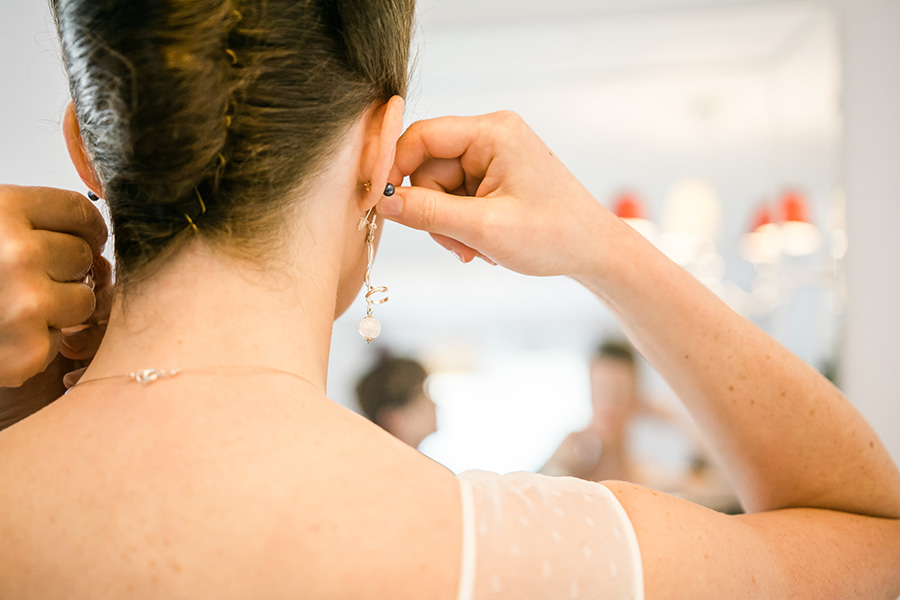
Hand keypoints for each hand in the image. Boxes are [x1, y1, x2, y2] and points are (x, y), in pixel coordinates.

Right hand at [0, 185, 107, 387]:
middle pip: (84, 257)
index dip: (84, 227)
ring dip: (58, 306)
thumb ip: (26, 222)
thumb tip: (89, 235)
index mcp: (4, 211)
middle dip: (64, 268)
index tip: (83, 236)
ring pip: (84, 300)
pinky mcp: (28, 352)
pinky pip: (59, 339)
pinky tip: (2, 334)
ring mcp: (26, 305)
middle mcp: (18, 255)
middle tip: (26, 278)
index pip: (79, 212)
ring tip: (12, 306)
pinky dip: (36, 341)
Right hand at [382, 111, 616, 277]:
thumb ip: (429, 212)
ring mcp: (494, 156)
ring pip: (439, 187)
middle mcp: (492, 136)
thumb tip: (384, 202)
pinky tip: (484, 243)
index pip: (422, 136)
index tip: (383, 203)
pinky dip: (462, 224)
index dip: (395, 168)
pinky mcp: (495, 176)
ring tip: (478, 248)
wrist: (593, 251)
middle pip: (427, 166)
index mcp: (493, 133)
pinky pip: (456, 196)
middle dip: (434, 210)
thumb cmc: (554, 234)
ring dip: (449, 224)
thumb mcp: (484, 228)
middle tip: (458, 244)